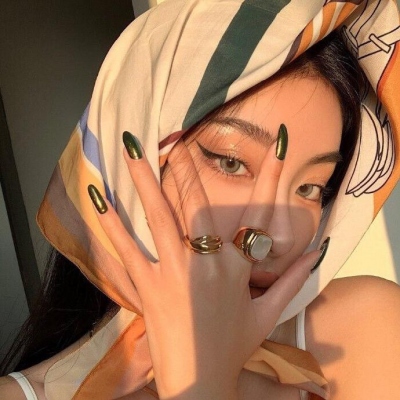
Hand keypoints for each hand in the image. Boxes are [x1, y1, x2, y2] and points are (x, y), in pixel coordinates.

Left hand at [89, 132, 321, 399]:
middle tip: (174, 138)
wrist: (200, 382)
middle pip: (195, 203)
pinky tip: (97, 200)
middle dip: (185, 167)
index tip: (275, 146)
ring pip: (158, 216)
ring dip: (144, 181)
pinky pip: (127, 249)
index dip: (268, 175)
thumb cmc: (233, 347)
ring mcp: (173, 272)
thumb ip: (293, 281)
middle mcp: (206, 261)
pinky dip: (111, 224)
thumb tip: (318, 254)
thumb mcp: (268, 314)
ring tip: (129, 151)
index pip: (255, 212)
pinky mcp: (147, 286)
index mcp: (238, 266)